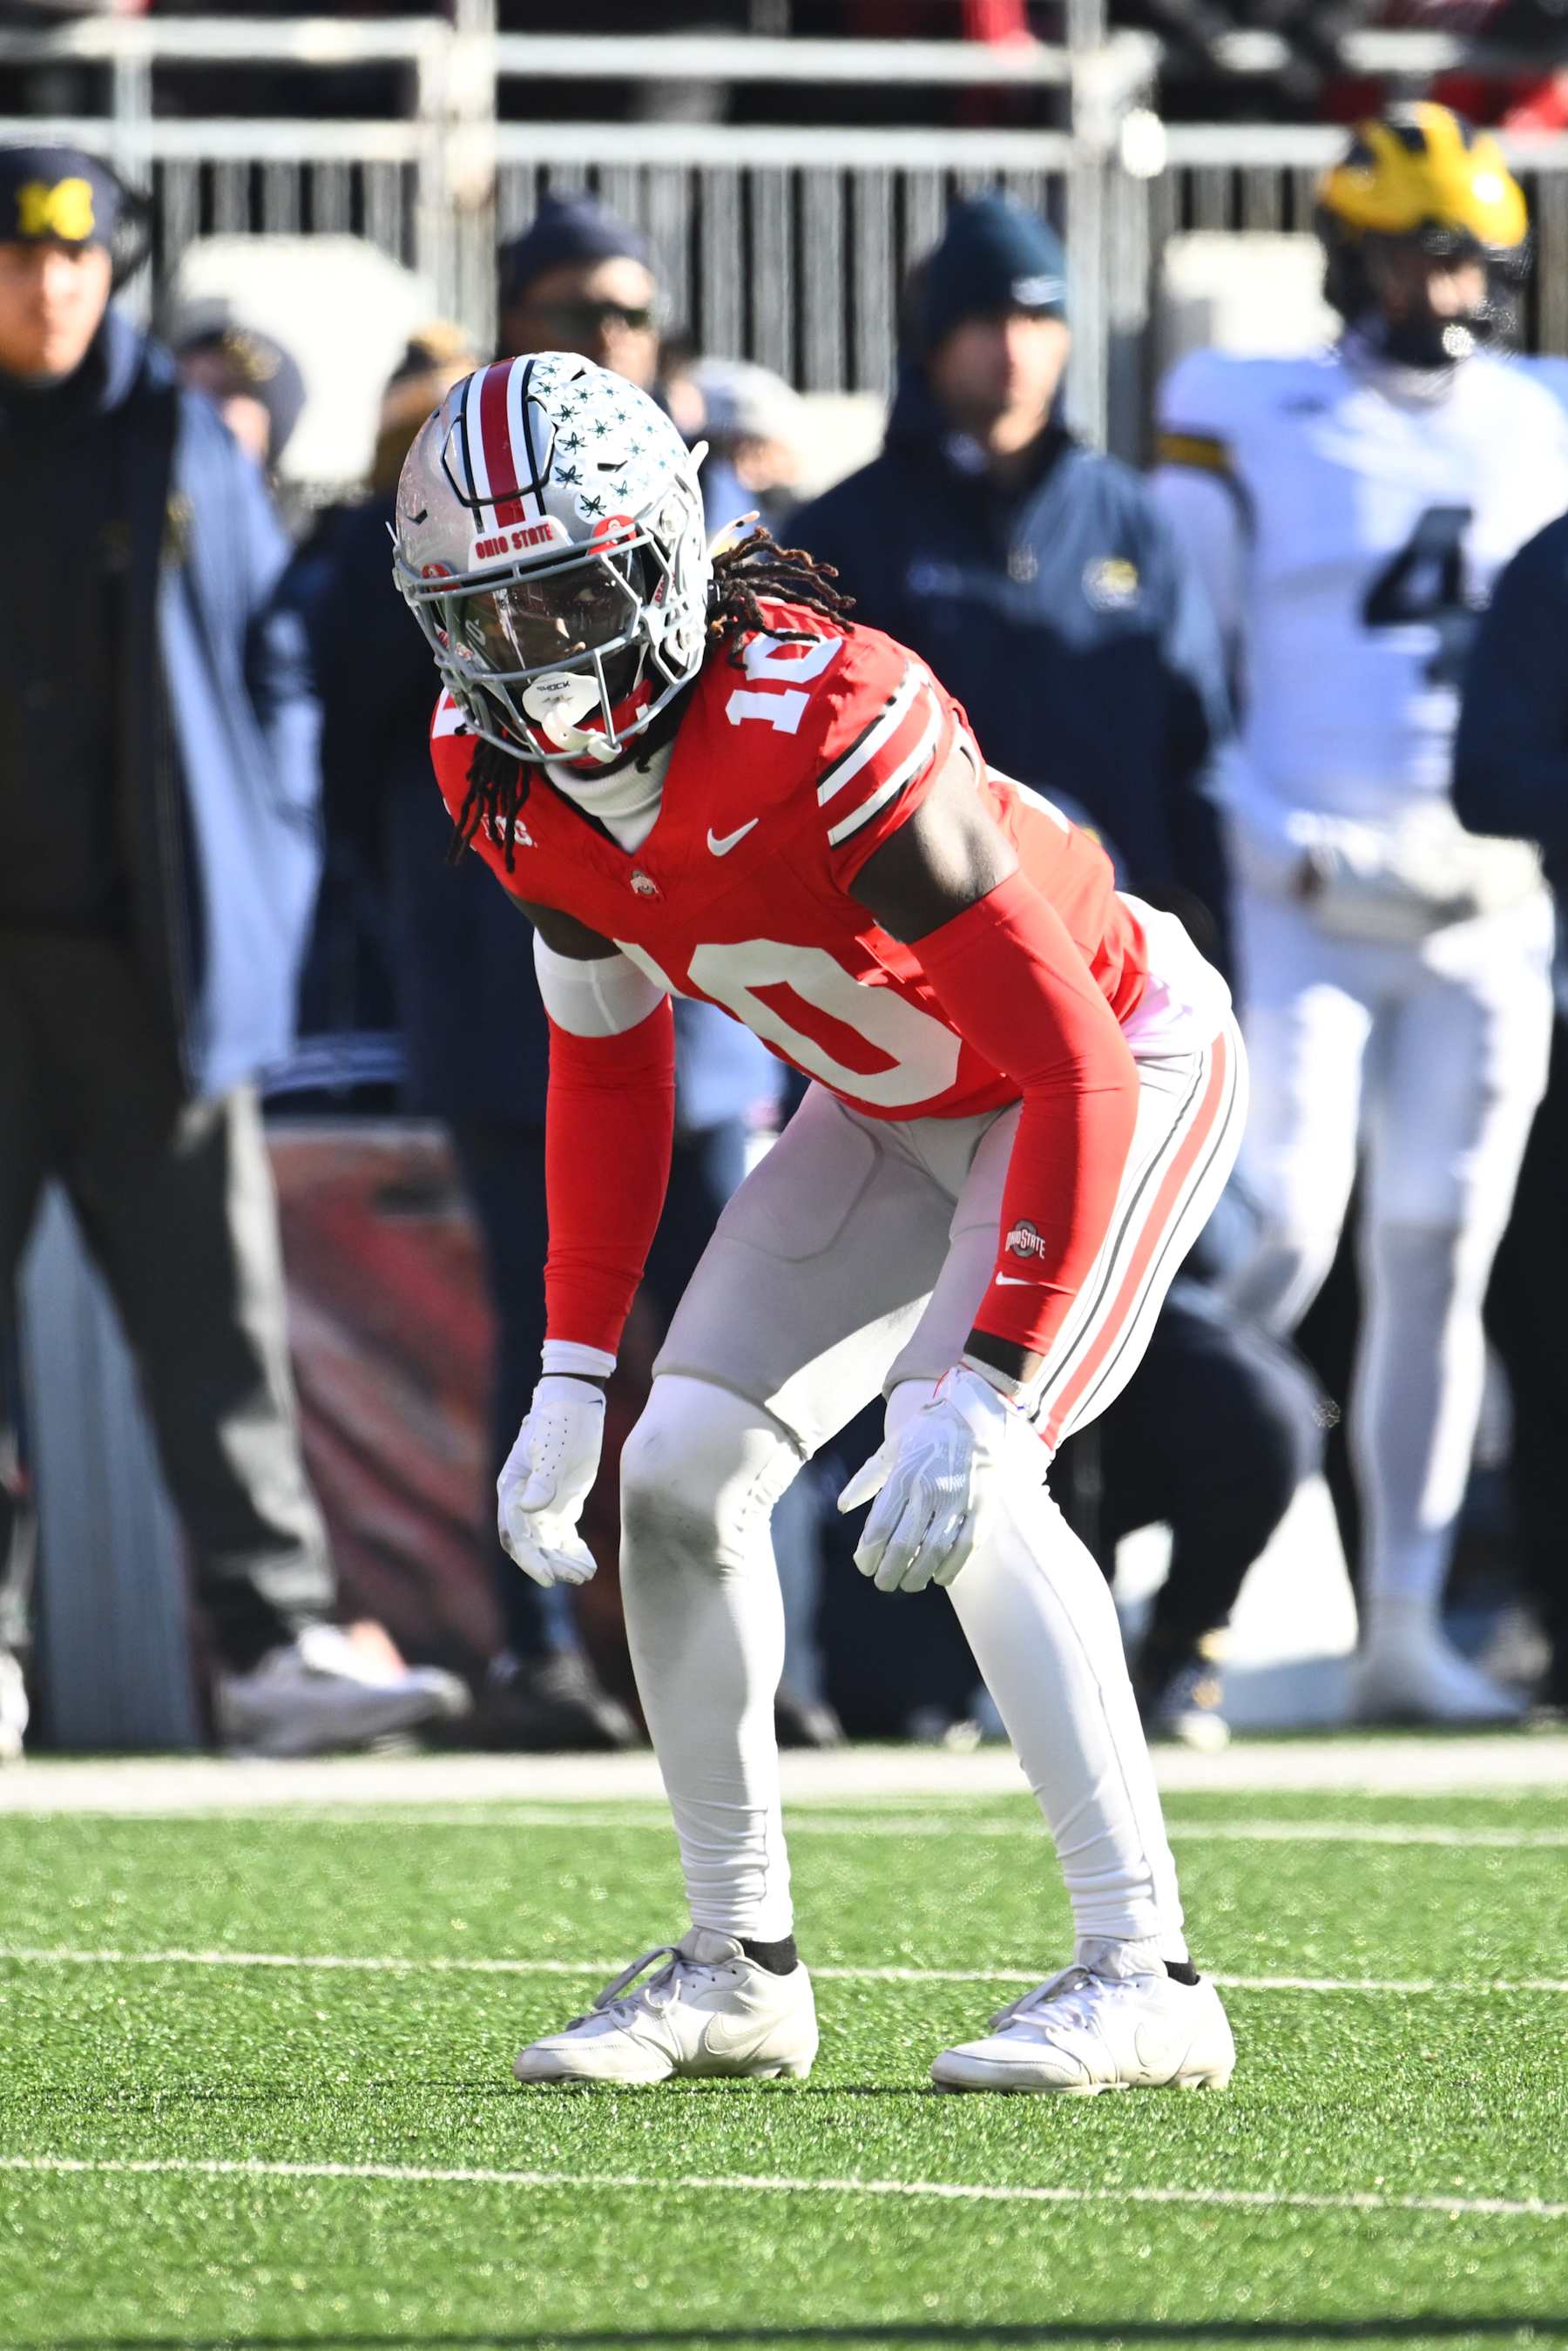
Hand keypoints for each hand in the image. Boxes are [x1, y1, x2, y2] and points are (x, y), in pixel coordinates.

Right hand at [497, 1375, 604, 1587]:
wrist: (576, 1402)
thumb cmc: (560, 1422)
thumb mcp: (553, 1450)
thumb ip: (542, 1479)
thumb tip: (528, 1509)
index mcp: (512, 1489)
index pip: (515, 1534)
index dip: (530, 1559)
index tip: (549, 1578)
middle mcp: (522, 1502)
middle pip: (531, 1545)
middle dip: (551, 1564)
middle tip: (578, 1577)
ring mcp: (542, 1505)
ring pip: (548, 1545)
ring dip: (563, 1562)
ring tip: (587, 1574)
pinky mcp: (561, 1504)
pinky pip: (564, 1537)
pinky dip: (573, 1552)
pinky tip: (590, 1565)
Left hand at [835, 1365, 1044, 1592]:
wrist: (974, 1417)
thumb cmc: (927, 1434)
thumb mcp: (891, 1449)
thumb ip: (866, 1480)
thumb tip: (843, 1507)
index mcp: (903, 1477)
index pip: (880, 1527)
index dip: (868, 1554)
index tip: (863, 1566)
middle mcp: (930, 1491)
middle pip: (905, 1545)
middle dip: (889, 1572)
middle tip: (882, 1583)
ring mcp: (958, 1502)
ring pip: (935, 1552)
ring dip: (918, 1575)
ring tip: (907, 1584)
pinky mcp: (981, 1509)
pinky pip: (966, 1548)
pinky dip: (951, 1568)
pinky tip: (939, 1577)